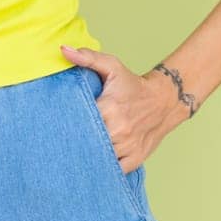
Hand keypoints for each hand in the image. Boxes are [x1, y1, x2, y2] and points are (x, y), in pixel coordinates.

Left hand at [61, 44, 187, 173]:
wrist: (163, 101)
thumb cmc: (132, 84)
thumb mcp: (112, 66)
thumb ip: (87, 58)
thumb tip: (63, 50)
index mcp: (109, 108)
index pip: (80, 122)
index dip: (67, 125)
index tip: (56, 125)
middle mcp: (119, 130)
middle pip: (87, 142)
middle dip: (75, 142)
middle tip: (61, 142)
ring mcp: (128, 147)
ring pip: (99, 158)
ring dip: (87, 156)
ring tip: (73, 153)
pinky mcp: (135, 159)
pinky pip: (114, 170)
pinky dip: (103, 168)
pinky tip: (93, 163)